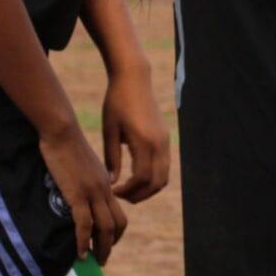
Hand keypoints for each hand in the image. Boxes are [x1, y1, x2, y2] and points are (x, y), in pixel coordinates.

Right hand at [40, 120, 127, 261]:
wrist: (62, 133)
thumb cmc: (67, 146)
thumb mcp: (83, 165)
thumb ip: (86, 179)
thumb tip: (81, 191)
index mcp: (106, 183)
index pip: (118, 212)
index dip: (116, 230)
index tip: (107, 242)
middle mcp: (104, 190)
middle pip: (117, 223)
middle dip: (112, 243)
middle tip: (103, 258)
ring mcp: (93, 192)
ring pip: (105, 227)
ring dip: (101, 247)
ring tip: (95, 261)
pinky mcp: (78, 194)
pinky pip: (84, 223)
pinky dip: (84, 241)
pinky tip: (80, 252)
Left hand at [100, 67, 171, 202]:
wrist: (134, 79)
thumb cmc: (116, 102)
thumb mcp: (110, 131)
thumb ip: (111, 158)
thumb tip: (112, 182)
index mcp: (144, 141)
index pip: (142, 178)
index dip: (128, 191)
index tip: (113, 192)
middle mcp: (159, 143)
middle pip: (157, 182)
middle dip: (140, 195)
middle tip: (122, 197)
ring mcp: (165, 140)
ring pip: (164, 176)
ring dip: (148, 188)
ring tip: (129, 189)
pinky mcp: (165, 137)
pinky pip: (164, 165)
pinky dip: (153, 177)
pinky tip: (135, 175)